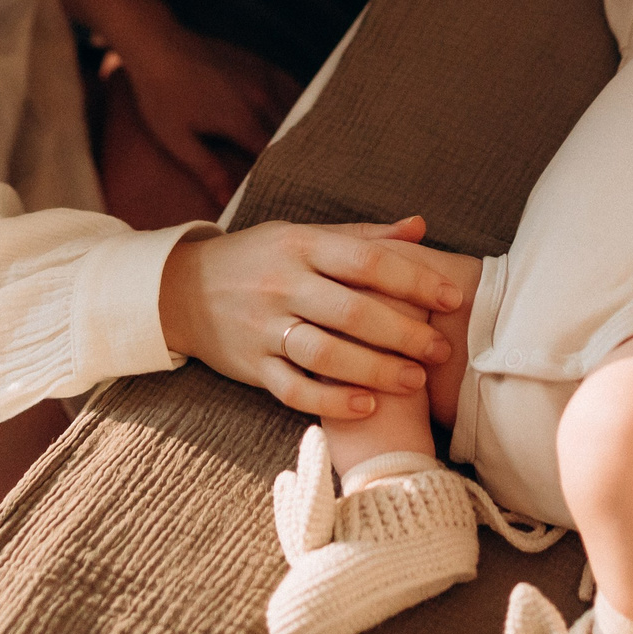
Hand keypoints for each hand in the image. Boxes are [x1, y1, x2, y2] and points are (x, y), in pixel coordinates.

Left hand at [114, 29, 301, 207]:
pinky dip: (301, 105)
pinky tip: (302, 118)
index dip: (279, 178)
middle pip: (290, 137)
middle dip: (294, 160)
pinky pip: (293, 88)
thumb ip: (207, 169)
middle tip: (300, 182)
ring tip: (308, 156)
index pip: (274, 158)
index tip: (282, 194)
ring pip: (297, 112)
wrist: (158, 45)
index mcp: (241, 120)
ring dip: (301, 133)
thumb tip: (228, 200)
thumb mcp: (177, 139)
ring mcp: (263, 77)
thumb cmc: (161, 95)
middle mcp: (260, 98)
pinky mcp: (261, 64)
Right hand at [158, 216, 463, 418]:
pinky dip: (331, 401)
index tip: (451, 298)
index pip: (366, 261)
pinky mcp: (250, 365)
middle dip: (404, 333)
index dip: (413, 280)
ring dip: (375, 370)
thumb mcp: (304, 236)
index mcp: (301, 245)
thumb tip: (421, 227)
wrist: (181, 290)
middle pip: (351, 311)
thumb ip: (363, 236)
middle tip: (441, 350)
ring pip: (324, 353)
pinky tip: (367, 406)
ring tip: (415, 381)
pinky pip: (293, 389)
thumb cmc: (260, 259)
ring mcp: (263, 327)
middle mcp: (282, 284)